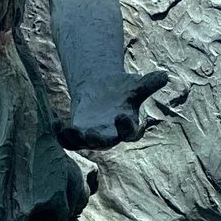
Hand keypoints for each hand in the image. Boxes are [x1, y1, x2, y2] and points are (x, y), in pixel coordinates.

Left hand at [57, 68, 171, 148]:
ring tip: (67, 128)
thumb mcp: (137, 85)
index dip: (126, 127)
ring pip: (82, 144)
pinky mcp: (76, 134)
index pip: (130, 133)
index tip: (122, 116)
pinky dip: (60, 132)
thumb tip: (164, 76)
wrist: (103, 91)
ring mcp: (92, 137)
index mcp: (128, 127)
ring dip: (74, 139)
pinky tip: (55, 118)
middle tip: (91, 133)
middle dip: (97, 140)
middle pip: (105, 143)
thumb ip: (150, 83)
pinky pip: (67, 139)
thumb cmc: (124, 90)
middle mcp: (111, 136)